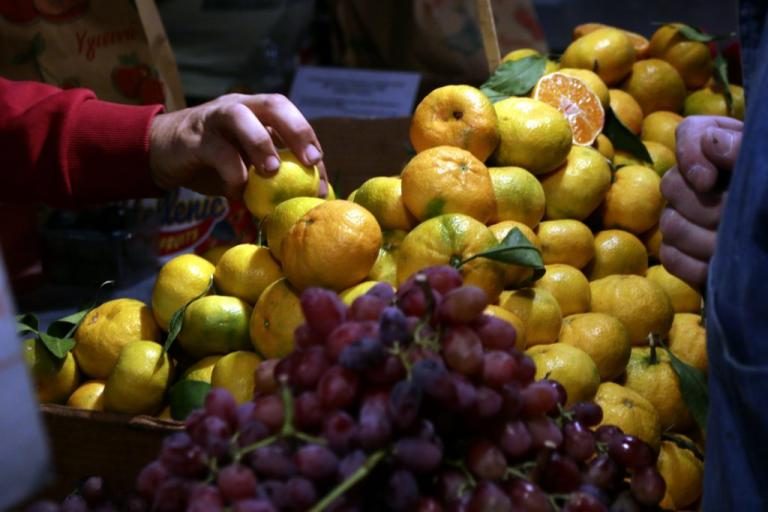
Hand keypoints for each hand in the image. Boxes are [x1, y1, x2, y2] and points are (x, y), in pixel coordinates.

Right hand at [148, 93, 327, 200]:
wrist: (160, 153)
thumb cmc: (212, 161)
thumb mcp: (246, 165)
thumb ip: (272, 174)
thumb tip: (310, 198)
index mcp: (257, 112)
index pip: (291, 119)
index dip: (309, 142)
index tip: (320, 172)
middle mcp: (239, 107)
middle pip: (274, 104)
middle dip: (296, 130)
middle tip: (310, 160)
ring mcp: (214, 118)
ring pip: (241, 117)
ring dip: (261, 143)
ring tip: (272, 171)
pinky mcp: (193, 136)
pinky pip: (216, 150)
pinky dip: (230, 172)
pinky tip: (236, 192)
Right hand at [659, 115, 742, 289]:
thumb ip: (746, 150)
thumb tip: (712, 142)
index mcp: (730, 149)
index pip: (689, 133)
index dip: (689, 155)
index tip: (708, 181)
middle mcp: (703, 180)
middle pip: (671, 183)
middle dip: (702, 208)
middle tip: (735, 222)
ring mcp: (690, 217)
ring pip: (669, 224)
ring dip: (701, 240)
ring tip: (732, 248)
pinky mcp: (687, 252)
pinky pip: (670, 256)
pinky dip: (692, 265)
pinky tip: (717, 266)